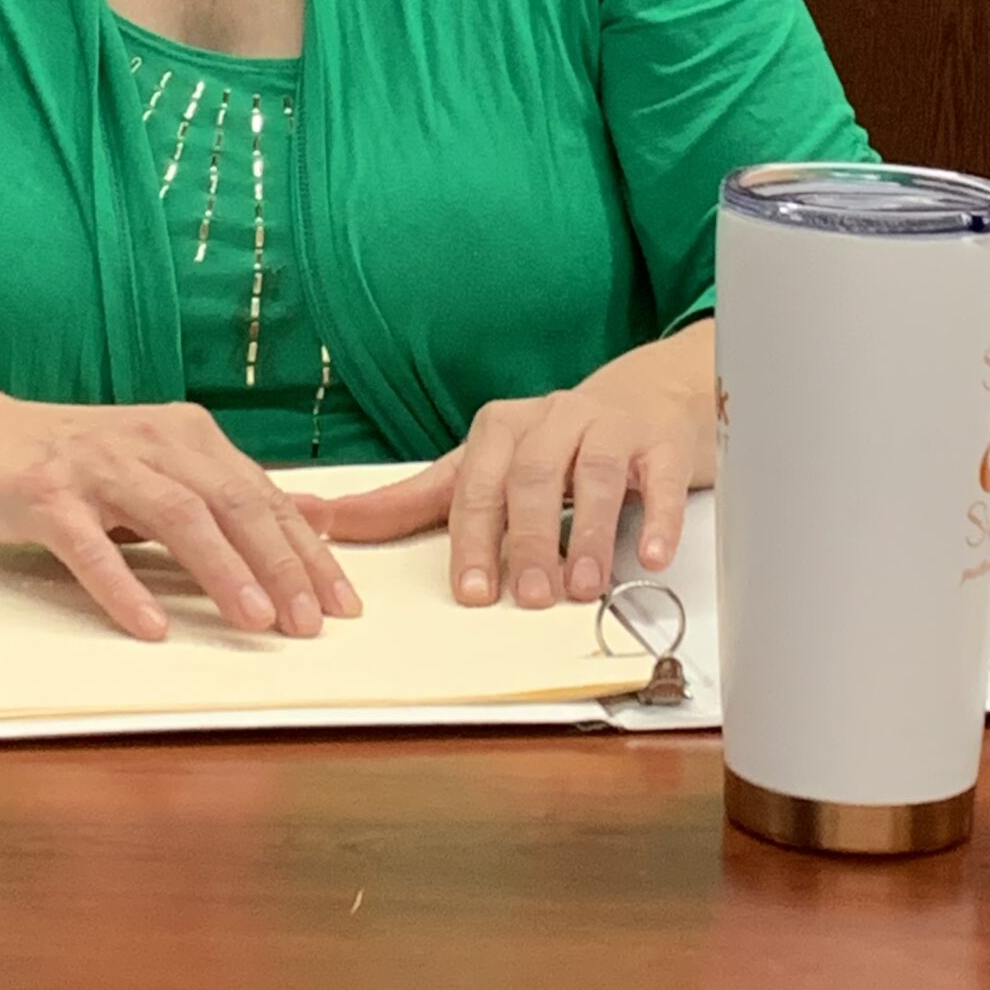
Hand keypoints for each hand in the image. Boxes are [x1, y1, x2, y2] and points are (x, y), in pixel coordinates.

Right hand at [0, 391, 361, 643]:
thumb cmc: (69, 462)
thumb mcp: (154, 468)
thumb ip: (223, 492)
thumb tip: (312, 518)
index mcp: (185, 436)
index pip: (263, 496)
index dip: (308, 549)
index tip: (345, 602)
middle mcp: (149, 442)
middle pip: (233, 503)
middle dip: (281, 563)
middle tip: (315, 622)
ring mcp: (96, 466)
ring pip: (176, 516)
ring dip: (222, 571)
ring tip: (257, 620)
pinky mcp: (43, 494)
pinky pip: (90, 544)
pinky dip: (123, 586)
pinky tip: (150, 627)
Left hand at [301, 323, 715, 610]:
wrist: (652, 392)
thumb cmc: (556, 442)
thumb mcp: (484, 465)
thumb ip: (414, 499)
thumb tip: (327, 521)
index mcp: (501, 429)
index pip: (477, 483)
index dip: (474, 536)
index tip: (471, 591)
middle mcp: (553, 420)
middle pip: (534, 477)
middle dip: (530, 538)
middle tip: (529, 596)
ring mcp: (611, 427)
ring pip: (597, 474)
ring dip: (590, 532)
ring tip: (584, 587)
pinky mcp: (662, 441)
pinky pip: (660, 476)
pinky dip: (658, 517)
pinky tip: (654, 556)